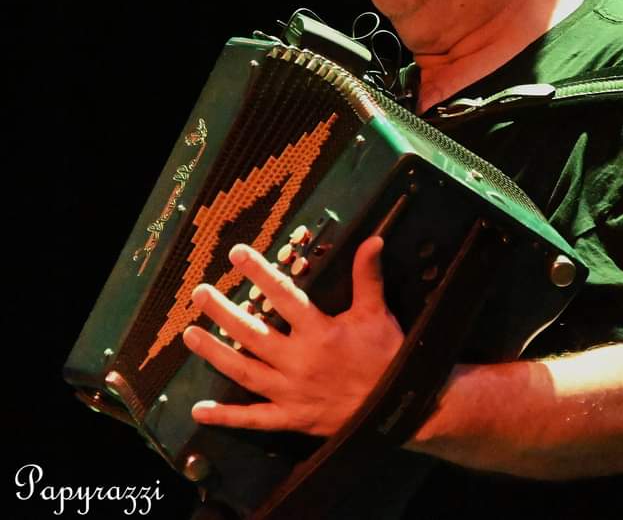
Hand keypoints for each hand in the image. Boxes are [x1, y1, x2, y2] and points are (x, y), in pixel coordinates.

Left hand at [182, 235, 403, 435]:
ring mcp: (290, 392)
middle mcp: (298, 361)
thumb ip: (368, 277)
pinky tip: (200, 411)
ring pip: (244, 371)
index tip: (237, 255)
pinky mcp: (290, 418)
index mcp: (319, 332)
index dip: (259, 273)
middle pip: (252, 333)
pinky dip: (227, 417)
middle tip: (199, 293)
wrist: (396, 407)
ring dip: (215, 353)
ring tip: (190, 335)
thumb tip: (372, 240)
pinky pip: (254, 419)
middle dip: (222, 312)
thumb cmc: (385, 357)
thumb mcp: (378, 314)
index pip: (283, 296)